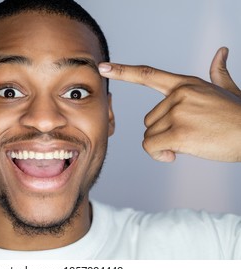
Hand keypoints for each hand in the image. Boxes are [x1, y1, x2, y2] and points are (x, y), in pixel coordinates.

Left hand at [99, 47, 240, 161]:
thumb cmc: (240, 115)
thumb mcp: (227, 90)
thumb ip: (219, 73)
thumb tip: (221, 52)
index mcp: (186, 84)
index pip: (148, 75)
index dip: (123, 71)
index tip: (103, 68)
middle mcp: (178, 95)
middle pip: (148, 120)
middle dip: (163, 132)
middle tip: (188, 134)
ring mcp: (178, 112)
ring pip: (149, 135)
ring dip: (163, 144)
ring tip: (190, 142)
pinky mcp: (179, 132)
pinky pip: (152, 147)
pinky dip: (159, 155)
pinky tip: (174, 155)